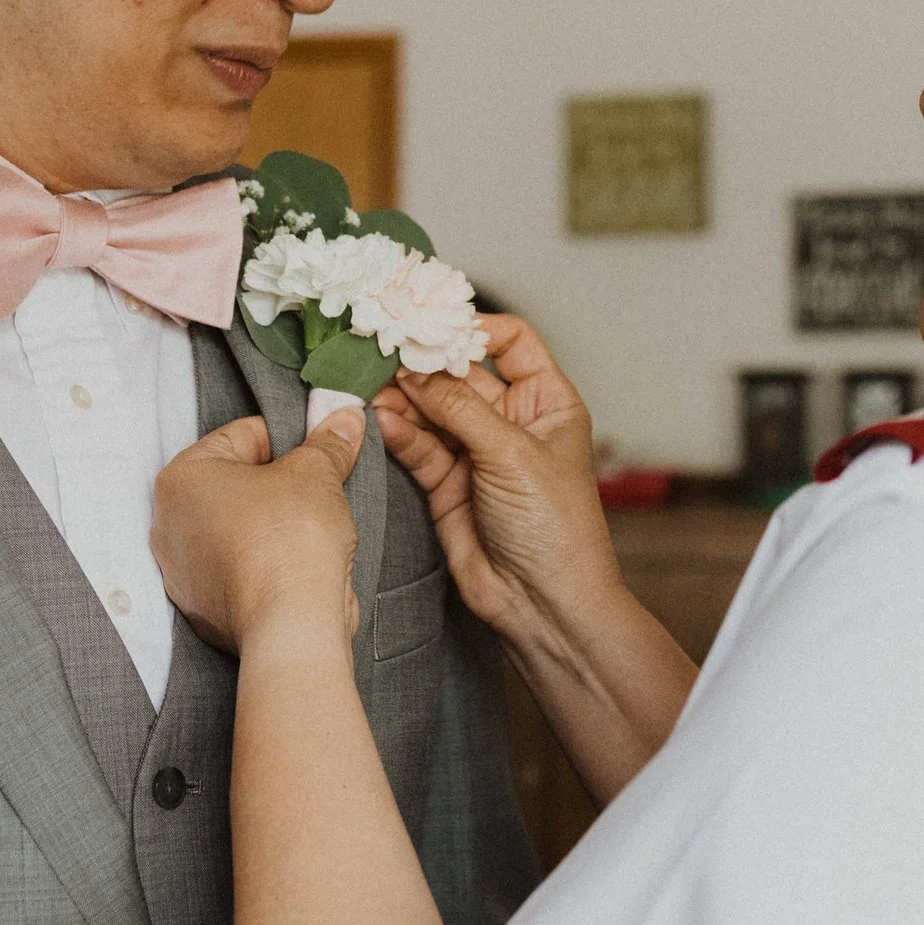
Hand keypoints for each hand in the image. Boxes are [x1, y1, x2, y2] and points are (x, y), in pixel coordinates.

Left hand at [153, 409, 363, 656]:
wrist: (290, 625)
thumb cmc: (290, 540)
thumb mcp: (317, 474)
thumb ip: (328, 442)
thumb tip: (344, 419)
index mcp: (181, 477)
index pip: (244, 436)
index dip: (290, 439)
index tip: (318, 451)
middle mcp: (168, 523)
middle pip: (235, 483)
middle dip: (276, 484)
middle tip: (315, 491)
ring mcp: (181, 571)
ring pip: (235, 528)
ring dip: (267, 524)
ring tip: (307, 531)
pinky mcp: (201, 607)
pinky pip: (236, 569)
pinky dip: (262, 563)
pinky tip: (293, 564)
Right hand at [371, 314, 620, 647]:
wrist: (543, 604)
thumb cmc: (556, 528)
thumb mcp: (512, 454)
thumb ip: (459, 406)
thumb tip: (414, 367)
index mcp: (547, 401)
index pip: (510, 341)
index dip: (471, 327)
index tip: (429, 320)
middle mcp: (512, 421)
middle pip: (460, 373)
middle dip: (423, 361)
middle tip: (380, 346)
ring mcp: (477, 452)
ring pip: (432, 409)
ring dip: (402, 396)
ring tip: (367, 381)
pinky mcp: (448, 484)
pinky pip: (418, 446)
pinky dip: (397, 431)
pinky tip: (378, 418)